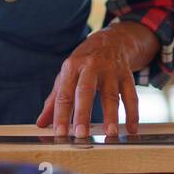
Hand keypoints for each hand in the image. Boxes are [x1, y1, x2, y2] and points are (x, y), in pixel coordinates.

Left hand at [34, 23, 156, 137]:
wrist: (111, 40)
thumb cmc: (85, 61)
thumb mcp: (67, 75)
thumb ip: (54, 100)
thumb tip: (41, 123)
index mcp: (72, 67)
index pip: (64, 94)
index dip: (60, 114)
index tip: (60, 132)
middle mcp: (91, 67)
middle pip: (86, 91)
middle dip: (83, 113)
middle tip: (81, 134)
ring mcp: (111, 70)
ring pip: (111, 94)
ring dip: (111, 115)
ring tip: (110, 133)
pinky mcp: (126, 75)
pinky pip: (131, 95)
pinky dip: (132, 113)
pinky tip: (131, 128)